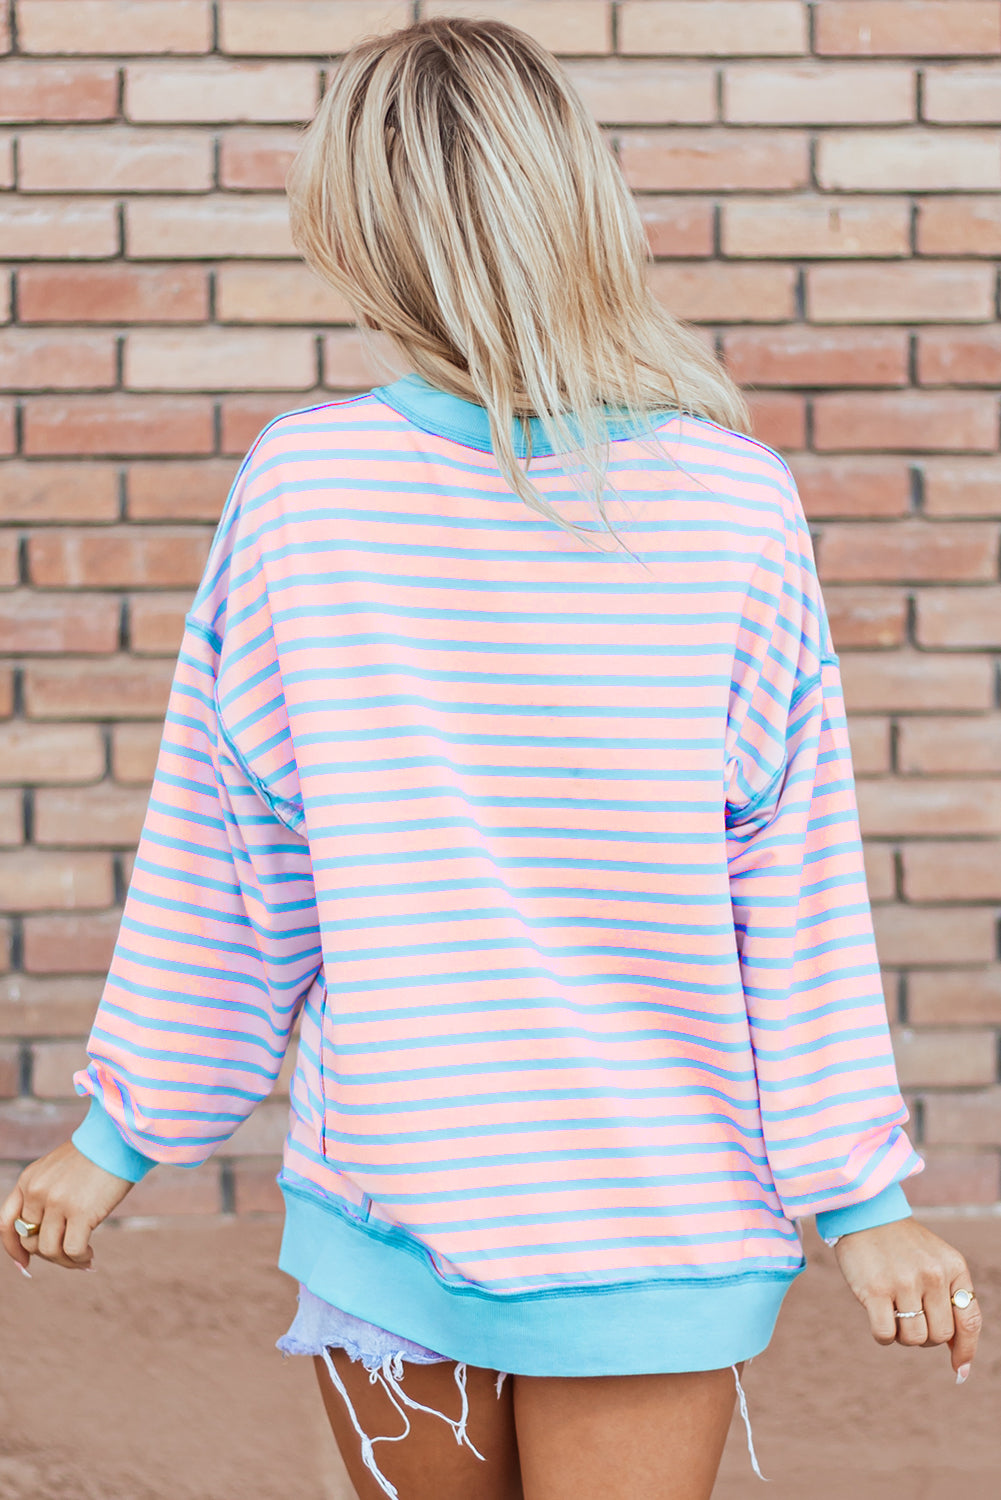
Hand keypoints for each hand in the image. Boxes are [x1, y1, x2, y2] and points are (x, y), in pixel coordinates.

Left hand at [0, 1141, 135, 1274]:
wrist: (119, 1138)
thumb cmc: (95, 1154)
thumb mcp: (58, 1170)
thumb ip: (45, 1195)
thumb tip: (44, 1235)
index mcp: (28, 1180)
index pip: (7, 1223)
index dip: (13, 1248)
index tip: (24, 1264)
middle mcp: (37, 1192)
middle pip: (31, 1241)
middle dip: (50, 1254)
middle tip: (71, 1255)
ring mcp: (57, 1202)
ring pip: (49, 1250)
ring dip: (66, 1261)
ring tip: (84, 1258)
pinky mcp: (80, 1212)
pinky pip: (72, 1250)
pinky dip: (80, 1259)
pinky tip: (91, 1255)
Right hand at [832, 1217, 981, 1380]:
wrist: (863, 1213)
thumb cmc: (901, 1245)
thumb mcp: (935, 1261)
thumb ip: (949, 1301)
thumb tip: (960, 1360)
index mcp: (953, 1267)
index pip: (969, 1321)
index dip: (965, 1349)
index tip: (959, 1369)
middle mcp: (933, 1274)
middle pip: (940, 1335)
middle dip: (925, 1336)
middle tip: (910, 1318)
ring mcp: (905, 1282)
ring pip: (913, 1339)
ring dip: (902, 1335)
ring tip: (893, 1312)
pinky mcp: (876, 1289)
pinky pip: (886, 1335)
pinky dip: (883, 1336)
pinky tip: (877, 1317)